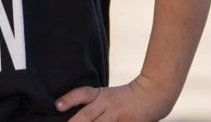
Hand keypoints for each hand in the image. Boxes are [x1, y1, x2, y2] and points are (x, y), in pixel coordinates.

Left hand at [54, 74, 175, 120]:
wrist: (153, 93)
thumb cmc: (126, 97)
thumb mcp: (107, 95)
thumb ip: (94, 105)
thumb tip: (76, 117)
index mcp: (101, 95)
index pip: (82, 94)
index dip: (69, 99)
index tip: (57, 106)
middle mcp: (108, 104)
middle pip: (87, 116)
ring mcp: (119, 116)